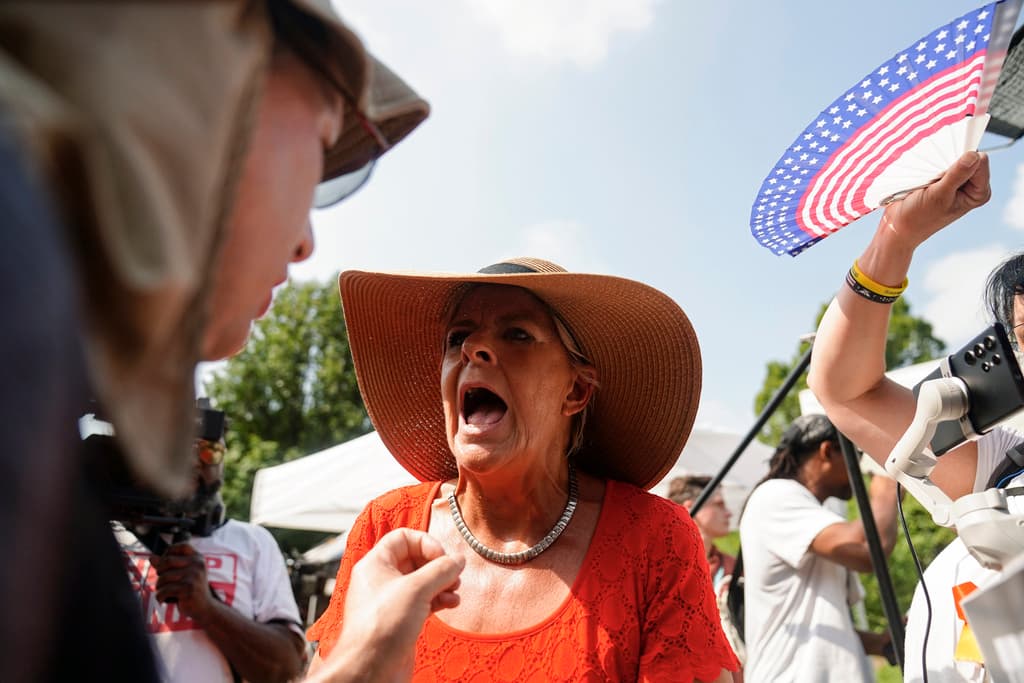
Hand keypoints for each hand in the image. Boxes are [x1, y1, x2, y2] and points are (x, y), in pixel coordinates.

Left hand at [150, 542, 218, 624]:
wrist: (204, 607)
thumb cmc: (191, 588)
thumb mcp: (182, 573)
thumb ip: (167, 565)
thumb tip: (151, 558)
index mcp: (198, 558)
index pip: (181, 546)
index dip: (169, 551)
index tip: (165, 563)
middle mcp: (197, 565)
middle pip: (168, 561)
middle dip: (159, 571)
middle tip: (161, 580)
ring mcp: (194, 576)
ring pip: (164, 577)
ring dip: (158, 586)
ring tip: (162, 591)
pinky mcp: (188, 589)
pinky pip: (165, 590)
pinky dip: (160, 596)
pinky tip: (163, 599)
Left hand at [317, 529, 463, 682]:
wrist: (370, 670)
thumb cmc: (381, 628)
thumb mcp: (416, 589)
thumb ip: (441, 570)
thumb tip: (457, 560)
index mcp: (375, 564)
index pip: (403, 538)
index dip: (426, 543)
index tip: (441, 557)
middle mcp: (381, 580)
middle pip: (415, 559)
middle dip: (438, 565)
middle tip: (453, 575)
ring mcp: (390, 601)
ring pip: (421, 582)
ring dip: (442, 583)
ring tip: (455, 590)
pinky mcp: (400, 620)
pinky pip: (423, 601)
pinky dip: (438, 599)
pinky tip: (451, 603)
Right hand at [878, 150, 990, 250]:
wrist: (898, 224)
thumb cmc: (918, 217)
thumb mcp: (938, 195)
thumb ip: (957, 175)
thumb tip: (973, 155)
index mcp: (979, 192)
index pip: (981, 161)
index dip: (963, 160)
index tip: (943, 173)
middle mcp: (973, 185)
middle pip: (970, 156)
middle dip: (952, 160)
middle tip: (934, 177)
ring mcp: (959, 180)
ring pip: (956, 155)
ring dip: (940, 161)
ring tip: (928, 177)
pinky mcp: (945, 177)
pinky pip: (943, 159)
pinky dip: (933, 162)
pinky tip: (925, 175)